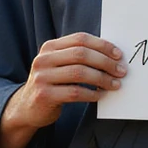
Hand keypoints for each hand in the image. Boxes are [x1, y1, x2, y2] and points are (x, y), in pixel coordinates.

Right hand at [0, 33, 125, 147]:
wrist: (27, 108)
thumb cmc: (52, 84)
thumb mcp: (59, 65)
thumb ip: (78, 57)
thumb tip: (112, 56)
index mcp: (49, 47)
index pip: (80, 39)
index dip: (102, 45)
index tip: (118, 54)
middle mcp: (44, 59)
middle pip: (81, 54)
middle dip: (105, 62)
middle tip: (121, 71)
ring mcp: (42, 77)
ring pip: (79, 73)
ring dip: (102, 79)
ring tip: (115, 84)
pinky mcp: (44, 95)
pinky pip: (75, 93)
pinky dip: (92, 93)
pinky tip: (100, 95)